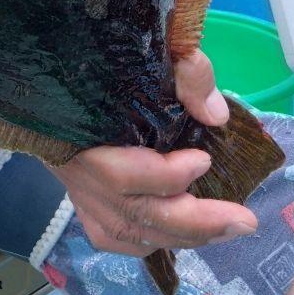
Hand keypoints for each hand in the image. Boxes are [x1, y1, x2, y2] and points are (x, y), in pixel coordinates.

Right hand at [51, 50, 257, 256]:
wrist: (49, 75)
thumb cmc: (99, 59)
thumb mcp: (150, 51)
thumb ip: (186, 71)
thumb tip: (217, 115)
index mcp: (84, 134)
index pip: (124, 174)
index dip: (169, 175)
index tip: (204, 159)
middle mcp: (79, 172)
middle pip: (136, 213)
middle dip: (196, 221)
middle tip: (244, 220)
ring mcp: (79, 192)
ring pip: (129, 233)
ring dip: (181, 237)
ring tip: (227, 229)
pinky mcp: (81, 202)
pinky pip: (112, 238)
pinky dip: (146, 243)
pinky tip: (179, 237)